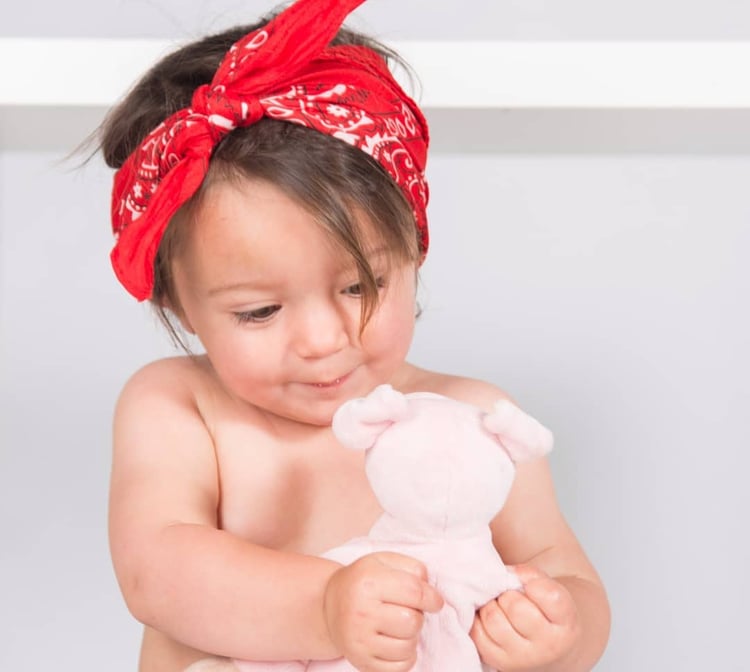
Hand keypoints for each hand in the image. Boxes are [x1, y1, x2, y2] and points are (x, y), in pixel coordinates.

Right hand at [323, 552, 443, 671]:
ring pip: (408, 646)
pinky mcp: (362, 662)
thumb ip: (412, 568)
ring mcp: (359, 641)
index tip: (434, 601)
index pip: (414, 592)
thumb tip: (431, 592)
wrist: (328, 606)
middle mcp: (361, 612)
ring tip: (398, 625)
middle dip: (417, 615)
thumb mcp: (383, 561)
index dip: (432, 597)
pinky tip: (395, 641)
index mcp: (367, 582)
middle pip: (413, 621)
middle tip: (406, 609)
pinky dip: (406, 656)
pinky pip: (401, 667)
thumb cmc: (362, 581)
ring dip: (411, 636)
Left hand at [471, 564, 580, 670]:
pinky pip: (478, 635)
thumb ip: (531, 575)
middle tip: (510, 595)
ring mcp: (524, 658)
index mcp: (566, 623)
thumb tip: (506, 574)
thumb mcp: (551, 590)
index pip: (548, 595)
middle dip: (508, 594)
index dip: (533, 582)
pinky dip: (479, 620)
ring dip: (491, 606)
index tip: (531, 586)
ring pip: (493, 620)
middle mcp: (548, 646)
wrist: (551, 649)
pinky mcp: (501, 663)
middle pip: (515, 606)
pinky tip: (491, 618)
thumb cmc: (548, 612)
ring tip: (499, 606)